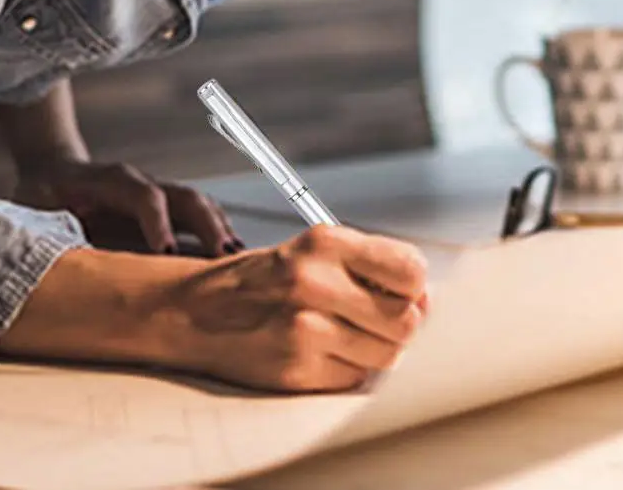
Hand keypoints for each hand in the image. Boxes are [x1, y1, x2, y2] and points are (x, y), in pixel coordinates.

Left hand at [12, 149, 243, 257]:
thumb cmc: (39, 197)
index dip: (157, 222)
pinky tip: (231, 261)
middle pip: (183, 196)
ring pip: (197, 206)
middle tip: (223, 258)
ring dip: (219, 232)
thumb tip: (50, 268)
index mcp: (105, 182)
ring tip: (239, 263)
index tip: (166, 255)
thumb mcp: (33, 212)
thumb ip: (45, 233)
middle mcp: (139, 184)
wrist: (51, 170)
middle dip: (207, 226)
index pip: (142, 195)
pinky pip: (197, 218)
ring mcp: (155, 194)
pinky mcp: (162, 210)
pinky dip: (216, 236)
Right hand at [162, 224, 428, 391]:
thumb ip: (368, 266)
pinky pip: (355, 378)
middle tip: (375, 317)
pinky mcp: (297, 369)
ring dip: (375, 349)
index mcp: (325, 242)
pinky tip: (323, 351)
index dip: (415, 287)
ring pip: (386, 355)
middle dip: (399, 323)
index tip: (407, 291)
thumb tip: (424, 298)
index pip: (409, 270)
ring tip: (345, 333)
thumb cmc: (261, 281)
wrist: (198, 311)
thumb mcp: (313, 252)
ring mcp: (305, 329)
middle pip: (405, 320)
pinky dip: (348, 369)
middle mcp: (315, 282)